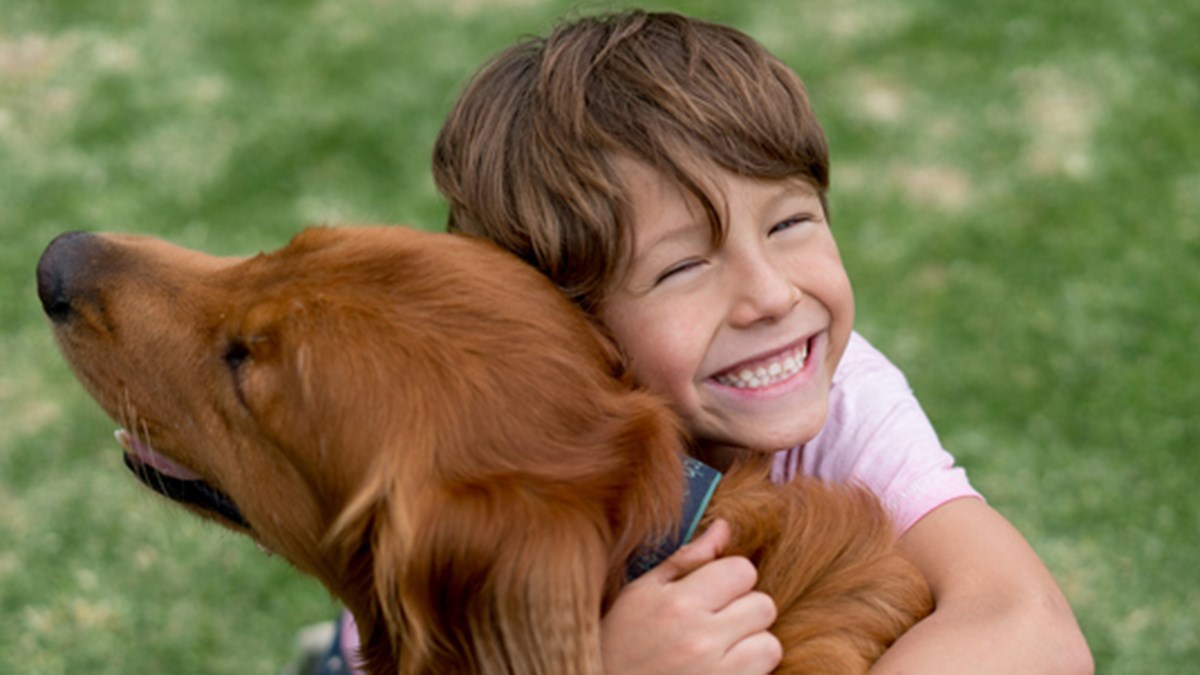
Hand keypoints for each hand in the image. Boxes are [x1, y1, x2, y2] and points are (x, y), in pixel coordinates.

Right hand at [601, 519, 781, 673]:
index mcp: (678, 604)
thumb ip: (687, 559)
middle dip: (745, 609)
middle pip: (763, 605)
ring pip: (770, 644)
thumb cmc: (620, 640)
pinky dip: (751, 670)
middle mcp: (700, 639)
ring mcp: (715, 674)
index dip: (732, 577)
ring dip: (753, 643)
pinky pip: (764, 672)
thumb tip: (725, 527)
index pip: (743, 570)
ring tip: (723, 648)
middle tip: (718, 621)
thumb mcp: (642, 592)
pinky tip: (723, 668)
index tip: (714, 591)